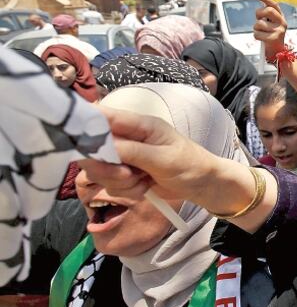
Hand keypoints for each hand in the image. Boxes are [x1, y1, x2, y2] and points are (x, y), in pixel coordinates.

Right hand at [76, 107, 231, 210]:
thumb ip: (132, 151)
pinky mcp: (124, 173)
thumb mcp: (163, 158)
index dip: (83, 126)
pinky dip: (126, 190)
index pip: (101, 115)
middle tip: (127, 174)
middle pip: (91, 148)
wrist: (203, 185)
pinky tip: (144, 187)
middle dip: (105, 167)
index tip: (82, 145)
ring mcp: (124, 156)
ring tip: (143, 181)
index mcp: (138, 124)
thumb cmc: (189, 164)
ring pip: (99, 170)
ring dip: (119, 182)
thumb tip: (100, 146)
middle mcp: (126, 137)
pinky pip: (110, 184)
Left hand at [254, 0, 287, 59]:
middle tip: (258, 19)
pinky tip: (262, 39)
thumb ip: (268, 16)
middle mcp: (282, 23)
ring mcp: (279, 31)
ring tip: (261, 33)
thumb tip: (261, 5)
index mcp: (281, 18)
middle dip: (259, 13)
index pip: (274, 5)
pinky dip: (256, 36)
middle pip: (267, 11)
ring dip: (256, 28)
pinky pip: (257, 33)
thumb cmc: (272, 37)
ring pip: (259, 23)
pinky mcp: (273, 38)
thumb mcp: (272, 24)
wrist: (278, 53)